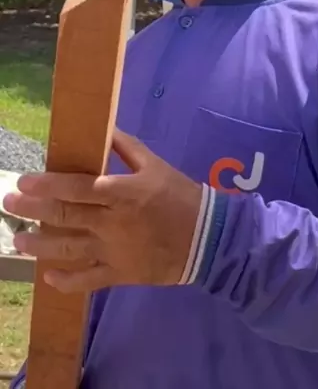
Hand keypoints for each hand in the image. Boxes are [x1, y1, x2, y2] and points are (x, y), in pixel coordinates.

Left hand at [2, 128, 201, 292]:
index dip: (47, 184)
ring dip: (39, 245)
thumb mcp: (155, 164)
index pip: (76, 188)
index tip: (24, 180)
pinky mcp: (120, 274)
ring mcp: (114, 252)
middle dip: (32, 209)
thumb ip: (126, 147)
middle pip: (65, 217)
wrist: (206, 237)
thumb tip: (102, 128)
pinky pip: (87, 281)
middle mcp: (112, 223)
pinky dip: (66, 280)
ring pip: (68, 250)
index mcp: (121, 193)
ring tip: (19, 240)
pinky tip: (48, 276)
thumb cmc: (179, 195)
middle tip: (9, 203)